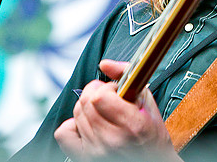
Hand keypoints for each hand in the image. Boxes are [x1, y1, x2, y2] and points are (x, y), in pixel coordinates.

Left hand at [54, 59, 180, 160]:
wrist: (152, 161)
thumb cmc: (151, 135)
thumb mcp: (148, 102)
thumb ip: (127, 76)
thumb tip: (105, 64)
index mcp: (132, 125)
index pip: (100, 96)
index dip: (106, 88)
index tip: (116, 92)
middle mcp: (112, 140)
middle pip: (85, 102)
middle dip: (96, 93)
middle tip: (109, 99)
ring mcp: (97, 151)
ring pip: (76, 113)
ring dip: (87, 107)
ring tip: (103, 112)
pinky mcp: (86, 158)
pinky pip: (64, 133)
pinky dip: (72, 124)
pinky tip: (87, 125)